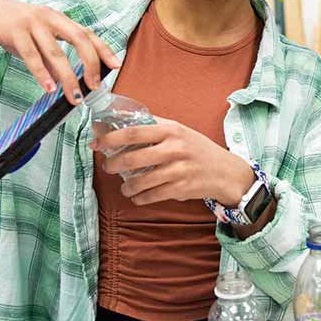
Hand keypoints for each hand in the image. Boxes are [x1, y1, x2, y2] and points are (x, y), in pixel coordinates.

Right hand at [0, 0, 119, 103]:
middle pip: (79, 39)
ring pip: (55, 52)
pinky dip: (41, 73)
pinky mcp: (14, 30)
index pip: (87, 33)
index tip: (115, 66)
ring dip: (67, 77)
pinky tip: (48, 88)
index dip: (103, 49)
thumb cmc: (10, 27)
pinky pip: (31, 54)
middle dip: (90, 63)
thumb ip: (50, 60)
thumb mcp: (34, 42)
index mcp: (58, 19)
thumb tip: (64, 82)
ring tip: (74, 97)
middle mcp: (49, 17)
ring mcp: (32, 22)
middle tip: (95, 86)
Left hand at [91, 117, 254, 206]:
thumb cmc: (196, 148)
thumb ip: (153, 127)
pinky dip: (140, 198)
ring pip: (141, 181)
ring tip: (125, 186)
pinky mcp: (181, 188)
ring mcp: (178, 169)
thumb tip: (118, 122)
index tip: (95, 142)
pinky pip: (152, 196)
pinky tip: (137, 196)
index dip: (109, 138)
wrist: (225, 171)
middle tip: (109, 166)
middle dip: (113, 164)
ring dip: (127, 186)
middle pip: (132, 158)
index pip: (133, 132)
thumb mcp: (178, 131)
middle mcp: (174, 148)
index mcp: (170, 129)